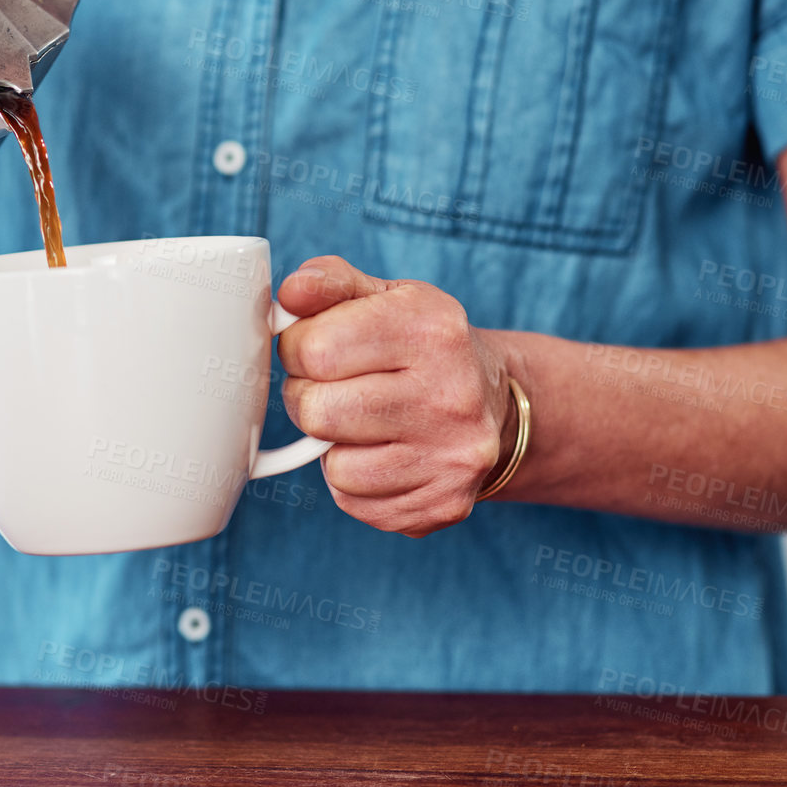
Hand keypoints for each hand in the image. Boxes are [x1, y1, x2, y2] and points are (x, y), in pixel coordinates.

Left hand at [276, 256, 515, 536]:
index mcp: (432, 329)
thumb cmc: (423, 345)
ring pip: (334, 466)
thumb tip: (291, 293)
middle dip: (308, 398)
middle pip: (317, 412)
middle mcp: (450, 395)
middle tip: (332, 389)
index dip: (298, 350)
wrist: (494, 404)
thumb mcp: (386, 296)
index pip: (315, 349)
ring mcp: (451, 457)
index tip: (315, 349)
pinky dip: (354, 480)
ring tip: (361, 422)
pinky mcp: (443, 503)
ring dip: (331, 445)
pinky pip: (353, 501)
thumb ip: (330, 283)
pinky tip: (382, 454)